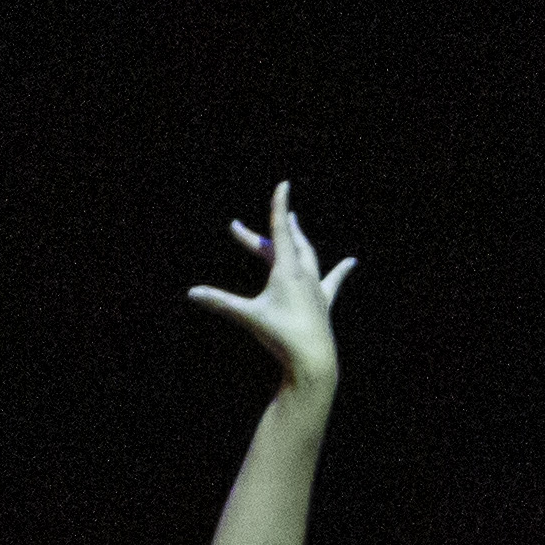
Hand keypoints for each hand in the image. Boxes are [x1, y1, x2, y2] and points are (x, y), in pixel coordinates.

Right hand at [186, 183, 355, 393]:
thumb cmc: (280, 336)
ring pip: (308, 254)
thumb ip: (220, 302)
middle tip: (240, 230)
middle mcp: (304, 273)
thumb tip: (191, 293)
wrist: (312, 360)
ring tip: (294, 224)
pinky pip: (333, 280)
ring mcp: (316, 287)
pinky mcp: (323, 302)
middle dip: (265, 232)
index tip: (284, 184)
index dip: (279, 205)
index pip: (280, 229)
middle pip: (286, 242)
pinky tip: (352, 263)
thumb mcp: (248, 316)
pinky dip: (341, 270)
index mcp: (286, 269)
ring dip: (298, 238)